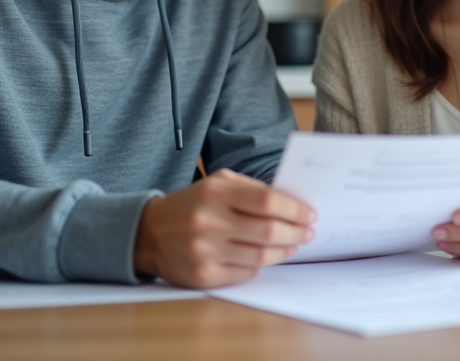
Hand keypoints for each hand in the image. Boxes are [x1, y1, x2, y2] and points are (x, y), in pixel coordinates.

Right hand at [134, 168, 315, 288]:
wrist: (149, 233)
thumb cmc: (192, 205)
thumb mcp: (217, 184)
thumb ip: (251, 190)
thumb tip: (291, 204)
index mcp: (215, 193)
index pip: (267, 202)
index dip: (294, 210)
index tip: (310, 214)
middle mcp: (209, 222)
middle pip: (268, 231)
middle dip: (296, 232)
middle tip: (308, 232)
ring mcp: (205, 252)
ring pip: (261, 255)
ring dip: (285, 251)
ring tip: (294, 244)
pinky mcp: (204, 276)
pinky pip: (246, 272)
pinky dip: (262, 264)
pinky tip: (268, 256)